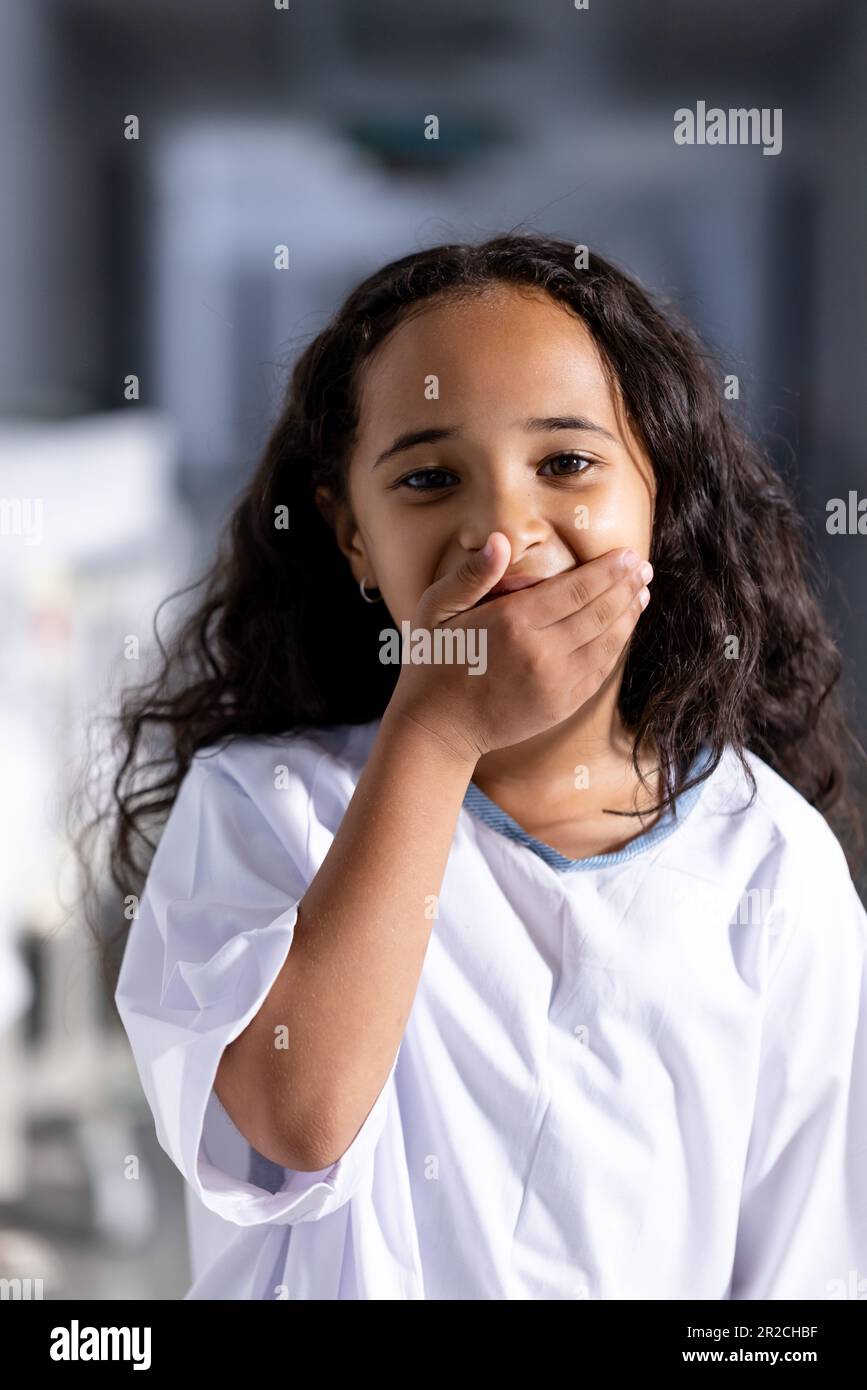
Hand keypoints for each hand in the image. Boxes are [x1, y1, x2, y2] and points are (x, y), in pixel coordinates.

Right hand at [386, 531, 652, 764]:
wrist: (438, 726)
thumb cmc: (435, 661)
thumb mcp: (437, 610)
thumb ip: (471, 574)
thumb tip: (499, 541)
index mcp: (513, 622)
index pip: (577, 588)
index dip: (608, 570)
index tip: (628, 554)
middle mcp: (541, 652)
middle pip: (599, 612)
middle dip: (626, 586)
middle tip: (643, 567)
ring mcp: (555, 682)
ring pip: (607, 642)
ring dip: (628, 615)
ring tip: (641, 593)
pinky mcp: (562, 705)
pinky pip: (599, 670)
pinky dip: (616, 646)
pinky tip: (622, 629)